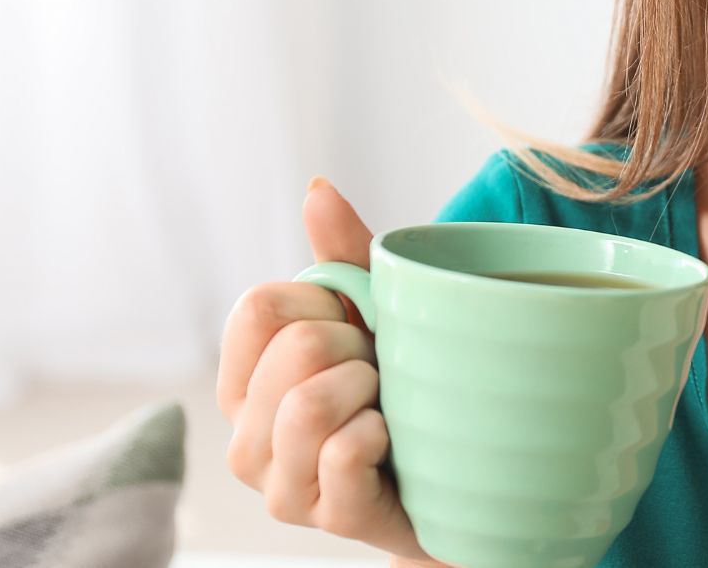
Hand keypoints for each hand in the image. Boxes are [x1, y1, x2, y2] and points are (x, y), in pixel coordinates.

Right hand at [217, 178, 447, 566]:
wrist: (462, 479)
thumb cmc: (405, 394)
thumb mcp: (376, 317)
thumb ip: (342, 256)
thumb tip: (317, 188)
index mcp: (245, 383)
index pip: (258, 309)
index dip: (324, 302)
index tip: (356, 327)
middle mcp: (246, 439)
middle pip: (294, 348)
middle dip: (358, 345)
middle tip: (382, 373)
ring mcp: (282, 487)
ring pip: (308, 404)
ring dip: (371, 388)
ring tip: (388, 403)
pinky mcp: (330, 519)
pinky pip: (344, 452)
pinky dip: (381, 432)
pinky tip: (395, 440)